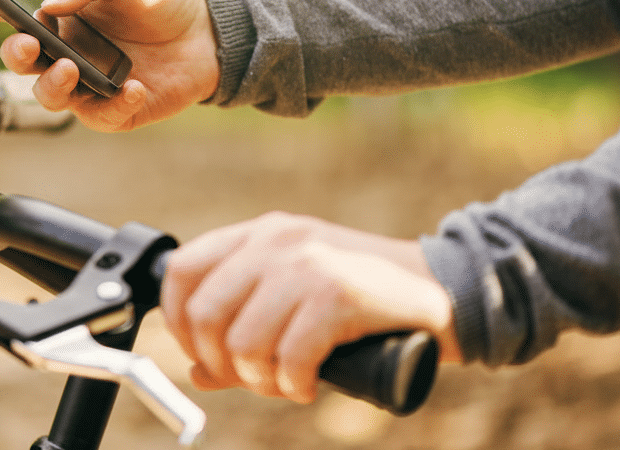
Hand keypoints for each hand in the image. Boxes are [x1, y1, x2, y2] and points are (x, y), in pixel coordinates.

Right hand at [0, 0, 218, 131]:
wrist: (211, 29)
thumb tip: (52, 2)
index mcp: (56, 11)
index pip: (6, 10)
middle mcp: (62, 49)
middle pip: (19, 60)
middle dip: (15, 55)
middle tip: (30, 45)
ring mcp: (85, 82)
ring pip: (48, 95)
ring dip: (52, 85)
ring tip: (73, 68)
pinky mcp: (114, 109)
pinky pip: (100, 116)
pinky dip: (113, 104)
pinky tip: (131, 86)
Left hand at [160, 212, 458, 402]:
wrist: (441, 288)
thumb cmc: (362, 300)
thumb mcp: (294, 297)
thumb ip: (242, 326)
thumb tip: (196, 372)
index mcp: (259, 234)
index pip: (182, 270)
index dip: (178, 323)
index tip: (201, 354)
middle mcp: (276, 241)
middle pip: (204, 314)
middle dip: (220, 363)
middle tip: (251, 380)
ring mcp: (308, 264)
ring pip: (243, 343)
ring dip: (260, 381)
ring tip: (285, 384)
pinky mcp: (339, 294)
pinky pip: (290, 358)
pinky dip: (294, 386)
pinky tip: (309, 384)